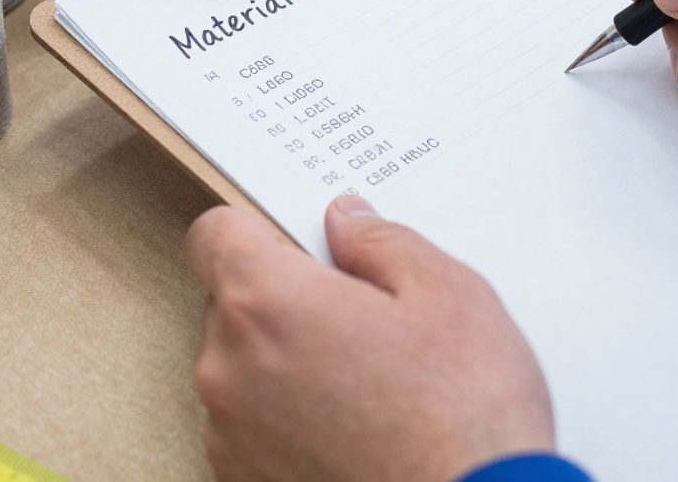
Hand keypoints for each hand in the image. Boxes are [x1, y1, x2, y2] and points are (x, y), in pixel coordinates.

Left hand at [186, 196, 553, 481]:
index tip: (292, 242)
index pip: (214, 234)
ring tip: (366, 385)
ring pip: (243, 366)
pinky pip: (250, 426)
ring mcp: (230, 434)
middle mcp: (229, 368)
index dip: (254, 230)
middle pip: (232, 303)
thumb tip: (346, 222)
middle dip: (285, 300)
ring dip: (285, 363)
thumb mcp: (447, 294)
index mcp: (267, 303)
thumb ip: (381, 242)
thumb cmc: (463, 421)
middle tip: (358, 319)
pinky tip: (353, 429)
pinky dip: (288, 420)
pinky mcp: (243, 481)